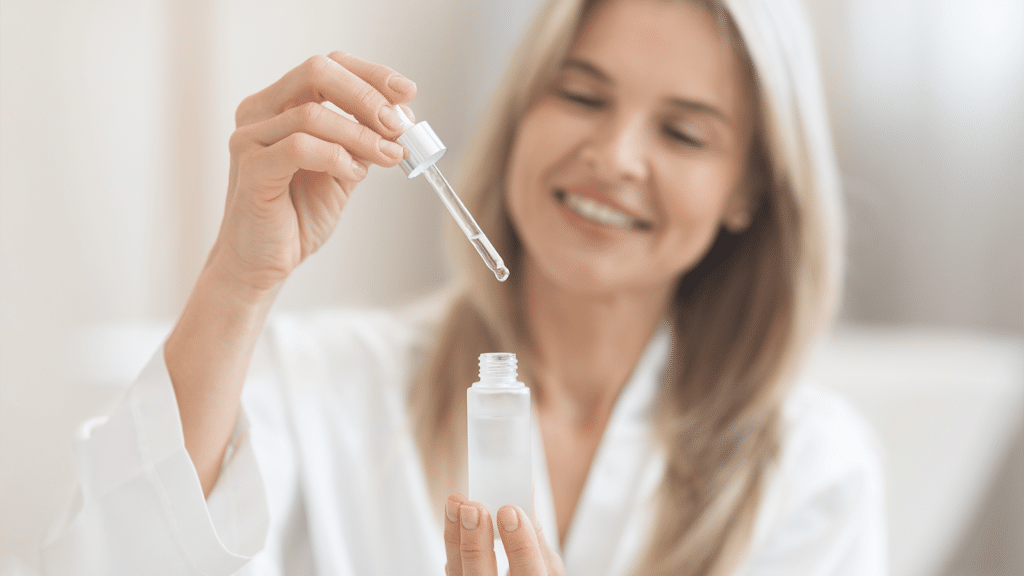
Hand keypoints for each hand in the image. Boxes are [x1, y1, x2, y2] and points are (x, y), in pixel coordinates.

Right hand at [212, 51, 415, 296]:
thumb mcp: (343, 172)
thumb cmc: (296, 216)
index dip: (371, 75)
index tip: (408, 92)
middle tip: (399, 125)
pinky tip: (354, 174)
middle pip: (316, 72)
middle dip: (367, 95)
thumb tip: (402, 121)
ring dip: (361, 134)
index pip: (328, 66)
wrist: (263, 264)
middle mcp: (259, 111)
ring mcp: (250, 137)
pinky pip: (299, 147)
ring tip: (389, 156)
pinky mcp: (251, 168)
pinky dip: (336, 156)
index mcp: (280, 104)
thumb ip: (364, 143)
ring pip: (312, 114)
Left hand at [445, 494, 566, 575]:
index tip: (510, 512)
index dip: (520, 545)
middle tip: (474, 508)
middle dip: (476, 542)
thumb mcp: (549, 565)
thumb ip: (537, 534)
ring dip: (455, 537)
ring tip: (456, 505)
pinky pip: (452, 570)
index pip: (528, 574)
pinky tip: (454, 520)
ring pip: (458, 574)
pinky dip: (452, 544)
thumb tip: (528, 493)